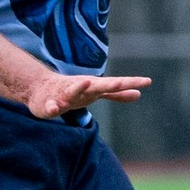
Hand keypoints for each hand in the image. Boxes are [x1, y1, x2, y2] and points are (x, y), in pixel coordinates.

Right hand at [27, 72, 149, 118]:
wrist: (41, 89)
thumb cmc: (74, 91)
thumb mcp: (97, 93)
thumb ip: (117, 94)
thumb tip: (139, 94)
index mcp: (95, 87)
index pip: (116, 85)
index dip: (131, 83)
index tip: (148, 81)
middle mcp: (82, 88)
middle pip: (98, 86)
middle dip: (110, 84)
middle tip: (121, 82)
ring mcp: (65, 95)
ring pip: (73, 91)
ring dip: (79, 87)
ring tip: (86, 81)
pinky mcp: (49, 104)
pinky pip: (51, 106)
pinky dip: (53, 106)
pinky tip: (55, 108)